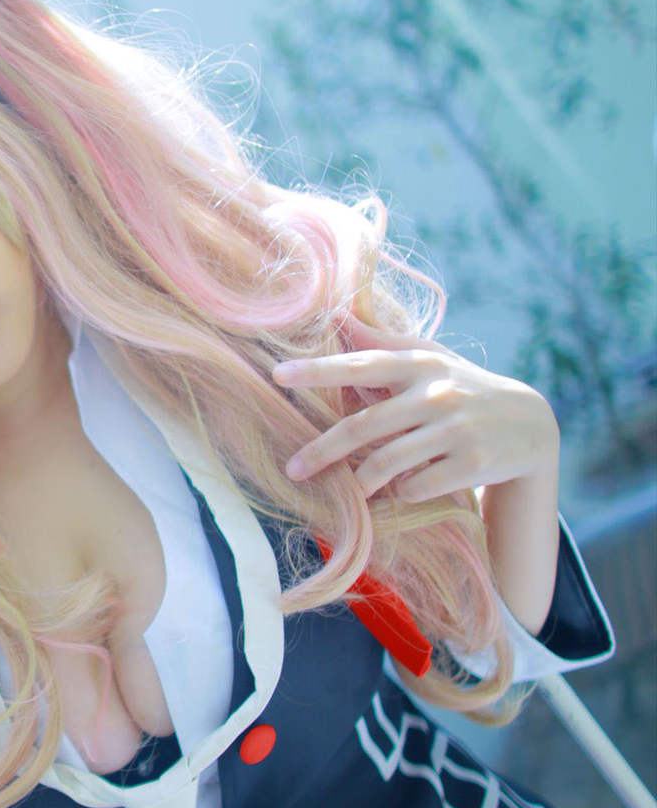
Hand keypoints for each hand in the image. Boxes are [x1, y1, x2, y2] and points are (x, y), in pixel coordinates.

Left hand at [271, 313, 558, 503]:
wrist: (529, 424)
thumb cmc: (463, 387)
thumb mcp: (429, 357)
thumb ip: (382, 341)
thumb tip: (335, 314)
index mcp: (419, 364)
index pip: (361, 364)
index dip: (319, 369)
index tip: (279, 375)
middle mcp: (436, 393)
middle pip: (365, 426)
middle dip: (323, 451)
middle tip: (293, 469)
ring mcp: (456, 429)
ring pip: (388, 463)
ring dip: (362, 481)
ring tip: (350, 490)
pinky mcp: (472, 464)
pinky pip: (417, 486)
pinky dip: (400, 494)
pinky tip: (398, 492)